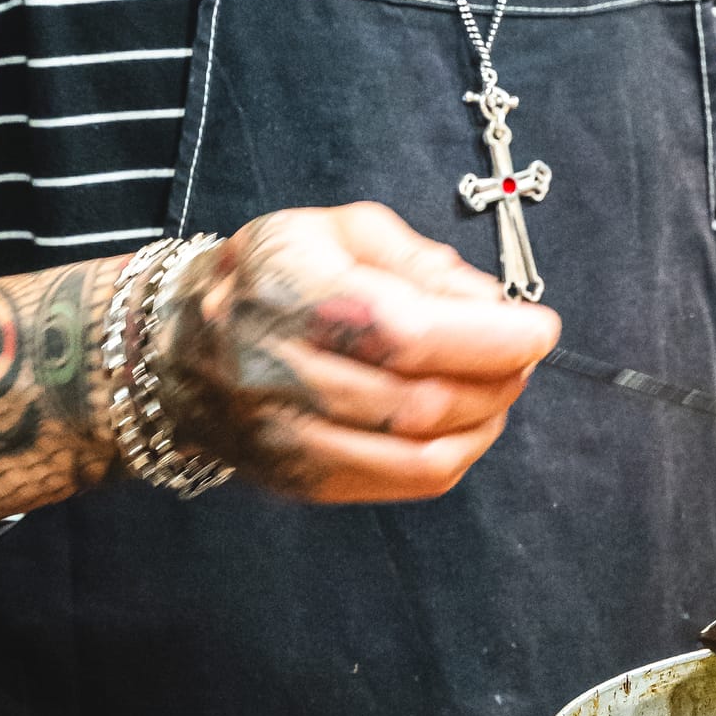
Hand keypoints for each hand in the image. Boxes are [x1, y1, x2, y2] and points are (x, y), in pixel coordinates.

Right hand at [148, 202, 558, 502]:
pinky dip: (453, 457)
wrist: (177, 347)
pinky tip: (465, 424)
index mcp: (292, 291)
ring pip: (419, 454)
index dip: (488, 339)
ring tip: (498, 388)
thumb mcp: (339, 231)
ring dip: (483, 423)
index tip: (538, 328)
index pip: (407, 333)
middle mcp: (280, 371)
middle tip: (523, 356)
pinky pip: (400, 485)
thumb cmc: (272, 275)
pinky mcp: (300, 481)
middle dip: (497, 380)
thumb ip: (420, 262)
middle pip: (421, 400)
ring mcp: (288, 438)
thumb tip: (491, 303)